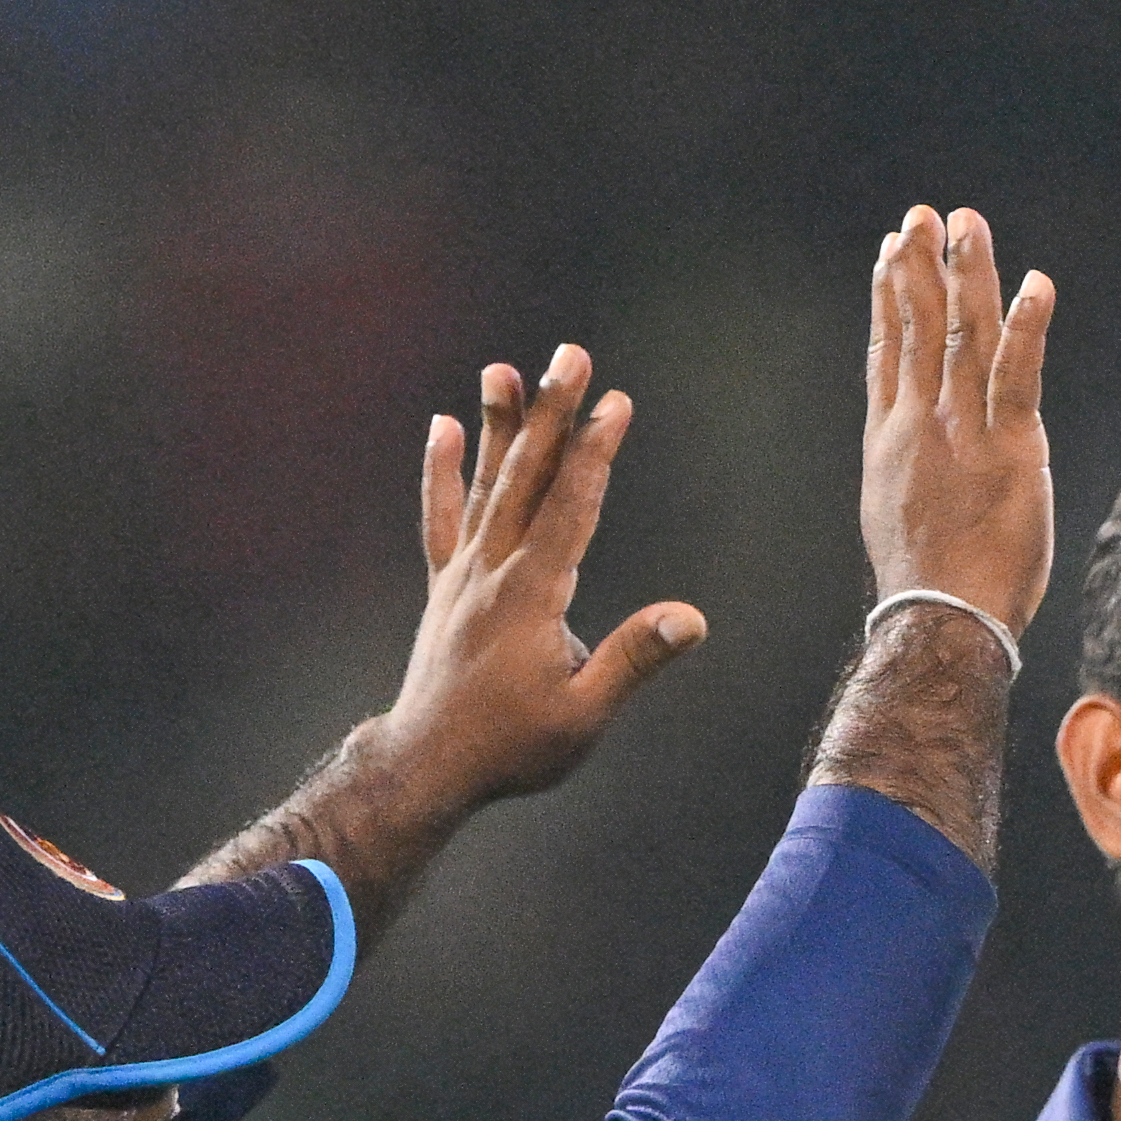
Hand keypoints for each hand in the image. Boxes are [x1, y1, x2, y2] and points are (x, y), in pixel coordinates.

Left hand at [371, 346, 710, 811]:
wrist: (429, 765)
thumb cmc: (513, 747)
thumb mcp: (584, 714)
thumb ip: (634, 659)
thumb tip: (691, 619)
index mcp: (532, 596)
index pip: (572, 507)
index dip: (595, 452)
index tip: (615, 403)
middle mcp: (493, 571)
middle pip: (527, 476)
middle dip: (552, 413)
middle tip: (569, 355)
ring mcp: (464, 575)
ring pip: (487, 486)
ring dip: (501, 426)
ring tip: (505, 368)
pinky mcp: (446, 587)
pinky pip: (444, 518)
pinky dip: (444, 472)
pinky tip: (447, 426)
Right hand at [862, 203, 1059, 635]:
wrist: (941, 621)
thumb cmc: (928, 588)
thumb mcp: (897, 515)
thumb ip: (908, 470)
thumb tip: (915, 462)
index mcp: (891, 438)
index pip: (888, 350)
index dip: (888, 296)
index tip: (889, 251)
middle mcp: (922, 422)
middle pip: (920, 328)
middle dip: (921, 265)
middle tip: (923, 215)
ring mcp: (964, 431)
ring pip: (963, 336)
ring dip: (967, 274)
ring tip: (965, 223)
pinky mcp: (1011, 448)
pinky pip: (1020, 375)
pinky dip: (1028, 327)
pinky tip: (1036, 283)